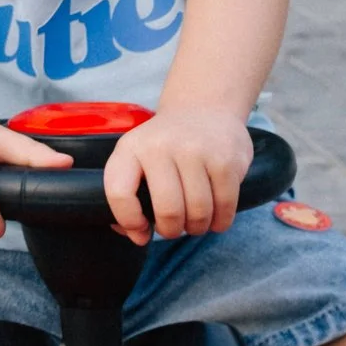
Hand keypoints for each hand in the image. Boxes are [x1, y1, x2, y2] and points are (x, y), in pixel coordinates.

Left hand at [103, 106, 251, 244]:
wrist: (203, 108)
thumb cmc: (165, 145)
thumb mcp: (136, 156)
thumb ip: (128, 195)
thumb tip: (136, 236)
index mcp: (130, 148)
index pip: (118, 192)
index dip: (128, 221)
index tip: (140, 230)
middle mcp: (161, 146)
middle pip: (168, 211)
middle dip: (171, 231)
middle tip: (174, 229)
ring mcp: (196, 151)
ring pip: (199, 212)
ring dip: (198, 227)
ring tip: (195, 221)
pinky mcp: (226, 159)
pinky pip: (225, 206)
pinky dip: (220, 221)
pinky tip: (215, 217)